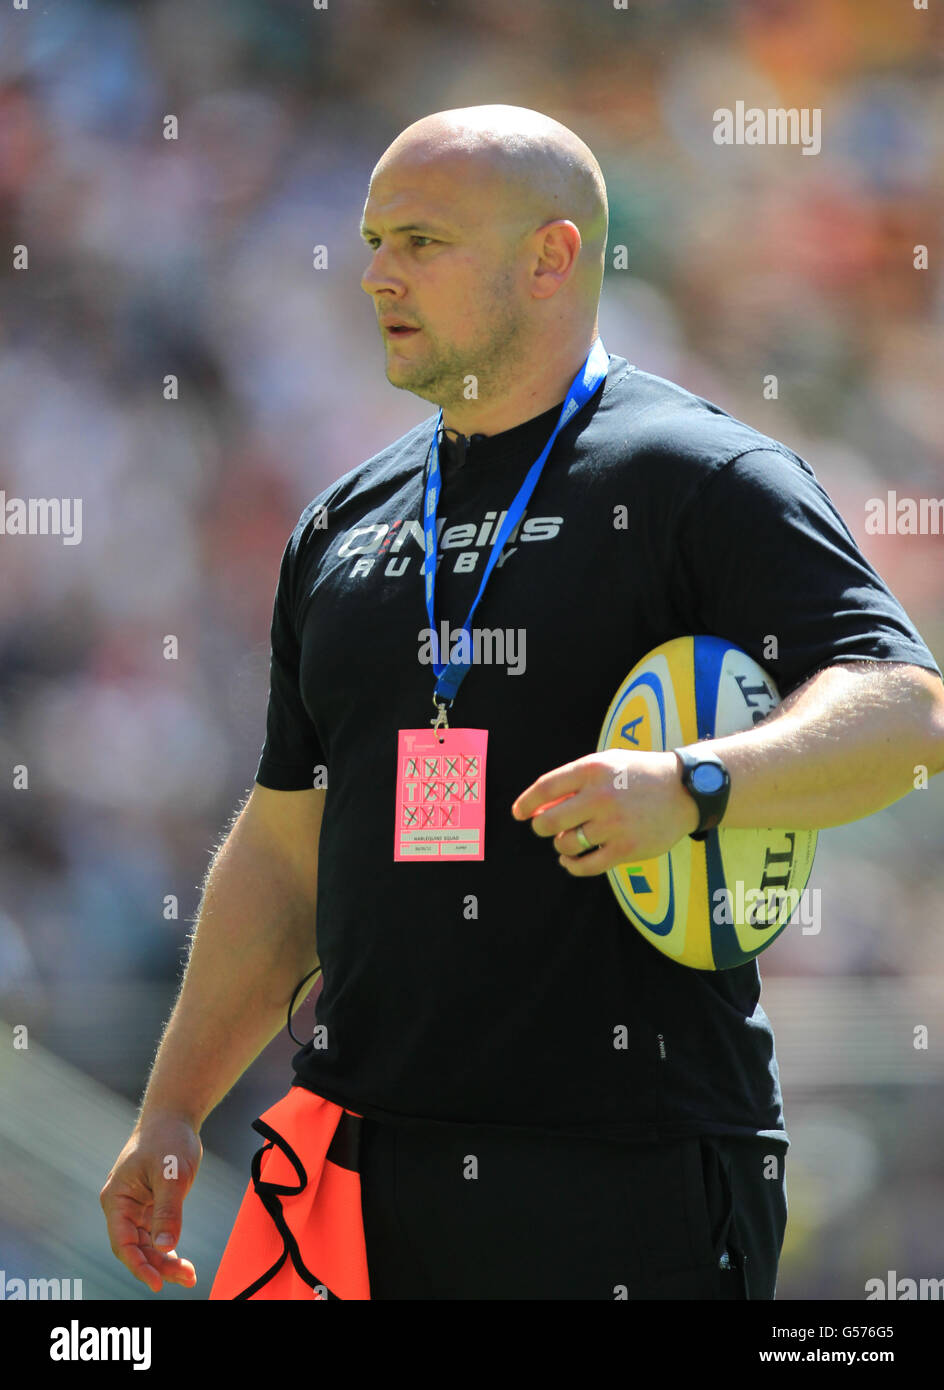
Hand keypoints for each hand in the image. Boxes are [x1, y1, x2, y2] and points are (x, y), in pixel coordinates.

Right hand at [100, 1113, 202, 1291]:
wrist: (174, 1116)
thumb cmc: (168, 1139)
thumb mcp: (171, 1174)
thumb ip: (168, 1210)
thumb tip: (166, 1247)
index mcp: (117, 1199)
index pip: (123, 1242)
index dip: (138, 1265)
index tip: (157, 1283)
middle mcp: (122, 1206)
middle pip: (136, 1248)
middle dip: (158, 1266)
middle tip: (187, 1278)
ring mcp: (136, 1207)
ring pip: (146, 1245)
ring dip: (164, 1261)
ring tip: (189, 1275)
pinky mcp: (151, 1206)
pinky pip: (156, 1235)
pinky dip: (168, 1249)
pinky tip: (183, 1263)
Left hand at [511, 749, 698, 874]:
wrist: (685, 791)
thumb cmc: (639, 775)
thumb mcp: (607, 763)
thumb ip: (574, 781)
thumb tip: (539, 808)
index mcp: (593, 770)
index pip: (545, 788)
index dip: (526, 803)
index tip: (518, 813)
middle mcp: (601, 797)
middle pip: (549, 821)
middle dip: (541, 827)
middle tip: (547, 827)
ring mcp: (614, 825)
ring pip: (566, 843)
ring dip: (561, 844)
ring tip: (569, 839)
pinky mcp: (626, 848)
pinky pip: (586, 865)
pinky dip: (572, 865)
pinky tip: (571, 860)